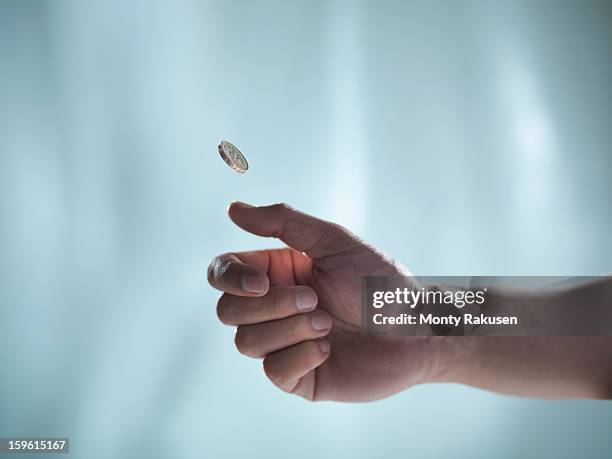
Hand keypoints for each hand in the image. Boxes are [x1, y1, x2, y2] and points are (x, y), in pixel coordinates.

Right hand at [208, 202, 441, 401]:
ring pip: (245, 343)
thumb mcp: (333, 240)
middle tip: (314, 300)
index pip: (222, 273)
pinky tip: (329, 348)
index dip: (230, 279)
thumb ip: (282, 221)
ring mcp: (282, 344)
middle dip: (270, 306)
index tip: (263, 282)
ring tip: (328, 323)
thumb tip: (232, 209)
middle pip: (227, 311)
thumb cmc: (380, 280)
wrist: (416, 328)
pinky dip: (301, 356)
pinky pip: (273, 371)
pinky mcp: (298, 376)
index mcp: (276, 272)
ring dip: (289, 330)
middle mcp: (273, 308)